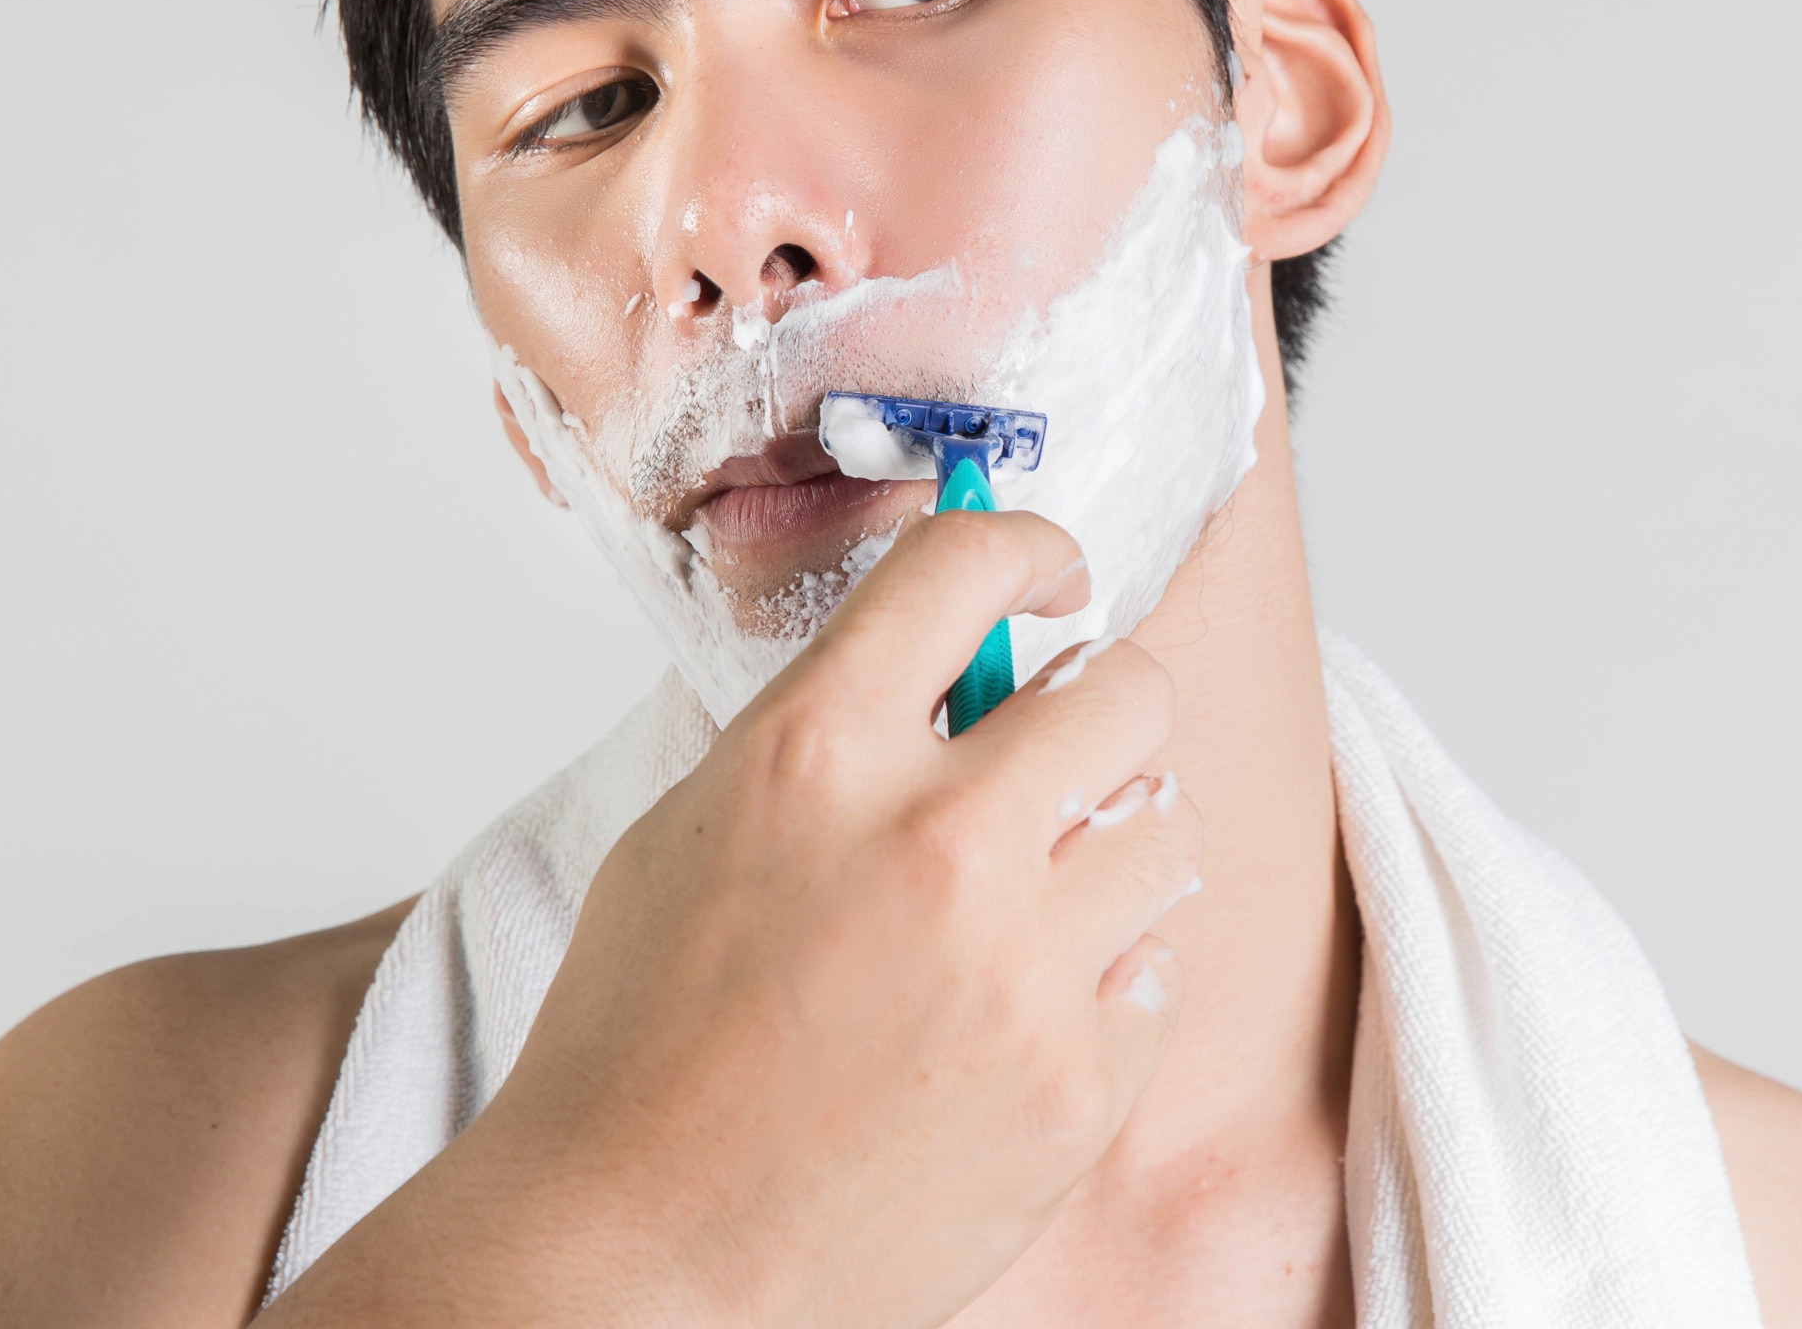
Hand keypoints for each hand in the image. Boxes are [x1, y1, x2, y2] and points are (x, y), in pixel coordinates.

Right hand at [261, 508, 1202, 1328]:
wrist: (636, 1256)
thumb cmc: (641, 1050)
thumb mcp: (694, 832)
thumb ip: (828, 733)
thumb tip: (950, 663)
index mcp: (815, 751)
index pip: (970, 563)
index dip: (1030, 545)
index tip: (1052, 576)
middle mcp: (932, 839)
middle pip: (1128, 690)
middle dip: (1099, 713)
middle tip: (1058, 761)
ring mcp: (1018, 966)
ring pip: (1166, 829)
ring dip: (1111, 852)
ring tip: (1031, 907)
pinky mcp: (1075, 1081)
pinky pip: (1157, 973)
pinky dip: (1103, 989)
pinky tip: (1015, 1023)